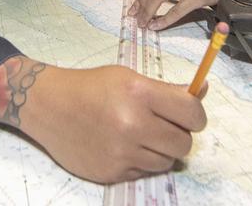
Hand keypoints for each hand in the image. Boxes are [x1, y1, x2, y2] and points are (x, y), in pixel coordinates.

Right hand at [8, 61, 206, 182]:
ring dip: (160, 151)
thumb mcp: (129, 78)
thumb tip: (203, 92)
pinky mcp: (111, 172)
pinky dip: (140, 161)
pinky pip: (144, 172)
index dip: (196, 115)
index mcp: (139, 93)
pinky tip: (122, 146)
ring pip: (167, 162)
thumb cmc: (91, 87)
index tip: (189, 114)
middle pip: (184, 143)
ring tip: (140, 135)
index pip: (192, 113)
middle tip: (162, 125)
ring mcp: (121, 152)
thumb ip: (166, 90)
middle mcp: (132, 124)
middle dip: (179, 135)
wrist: (48, 106)